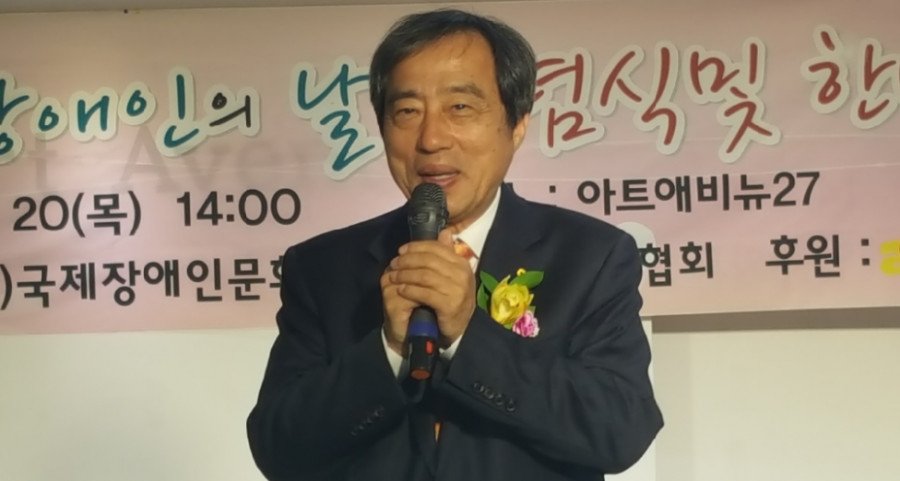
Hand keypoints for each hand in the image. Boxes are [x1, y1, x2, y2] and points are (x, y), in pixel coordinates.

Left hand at [380, 229, 474, 350]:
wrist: (459, 328)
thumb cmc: (452, 299)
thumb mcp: (451, 275)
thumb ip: (446, 254)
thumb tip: (444, 232)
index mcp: (462, 263)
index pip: (437, 248)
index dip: (416, 247)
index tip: (401, 250)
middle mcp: (462, 275)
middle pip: (429, 261)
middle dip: (408, 260)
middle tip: (394, 263)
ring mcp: (457, 290)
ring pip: (425, 276)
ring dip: (406, 275)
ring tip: (394, 276)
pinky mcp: (450, 305)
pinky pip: (425, 293)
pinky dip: (411, 290)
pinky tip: (401, 290)